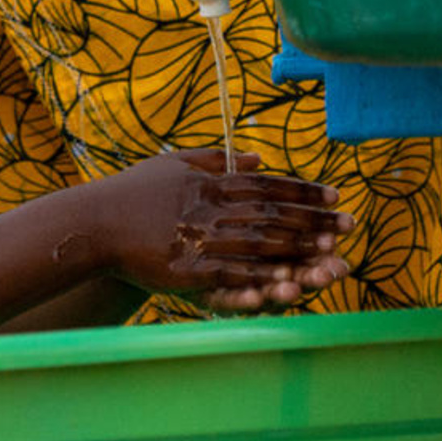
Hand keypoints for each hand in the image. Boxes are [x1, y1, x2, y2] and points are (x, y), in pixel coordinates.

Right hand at [86, 149, 352, 309]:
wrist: (92, 223)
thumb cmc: (131, 192)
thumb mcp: (173, 163)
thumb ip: (216, 158)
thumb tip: (257, 157)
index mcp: (210, 181)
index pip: (268, 185)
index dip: (304, 191)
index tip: (335, 196)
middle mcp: (210, 207)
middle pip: (272, 213)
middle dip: (315, 221)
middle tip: (349, 227)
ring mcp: (199, 239)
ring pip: (259, 244)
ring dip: (299, 250)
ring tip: (331, 255)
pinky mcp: (187, 269)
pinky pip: (232, 275)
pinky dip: (263, 278)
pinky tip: (289, 283)